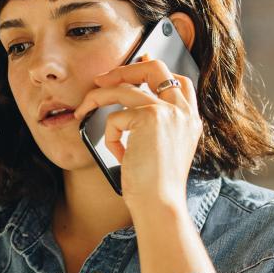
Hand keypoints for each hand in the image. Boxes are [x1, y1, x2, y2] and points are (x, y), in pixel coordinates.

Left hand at [74, 56, 200, 212]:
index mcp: (190, 120)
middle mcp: (183, 112)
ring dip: (97, 97)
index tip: (135, 69)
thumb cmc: (156, 187)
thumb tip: (127, 106)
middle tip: (102, 79)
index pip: (179, 81)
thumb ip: (154, 127)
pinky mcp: (150, 117)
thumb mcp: (161, 151)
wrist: (160, 205)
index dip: (155, 71)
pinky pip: (115, 117)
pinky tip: (119, 155)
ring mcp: (168, 111)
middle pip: (154, 68)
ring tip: (83, 109)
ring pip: (124, 88)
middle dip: (124, 69)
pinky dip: (110, 137)